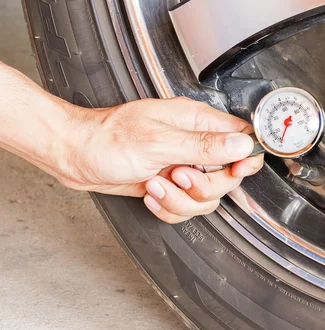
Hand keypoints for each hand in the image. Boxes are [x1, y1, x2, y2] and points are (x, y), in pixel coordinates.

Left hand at [62, 97, 263, 223]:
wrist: (74, 155)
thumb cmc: (106, 139)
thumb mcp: (158, 143)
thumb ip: (204, 146)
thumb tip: (242, 144)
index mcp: (195, 122)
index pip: (242, 138)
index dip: (244, 158)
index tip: (233, 171)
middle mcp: (193, 143)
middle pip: (227, 177)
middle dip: (203, 187)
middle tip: (178, 176)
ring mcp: (182, 165)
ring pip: (206, 197)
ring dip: (180, 199)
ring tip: (155, 183)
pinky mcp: (170, 184)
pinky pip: (186, 207)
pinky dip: (169, 207)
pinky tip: (151, 193)